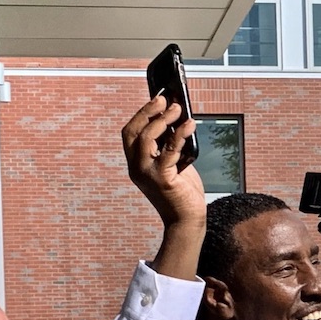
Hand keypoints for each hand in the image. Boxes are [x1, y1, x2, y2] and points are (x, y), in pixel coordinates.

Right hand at [121, 96, 204, 228]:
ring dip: (162, 120)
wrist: (187, 220)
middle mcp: (136, 168)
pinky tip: (190, 125)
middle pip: (134, 132)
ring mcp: (146, 174)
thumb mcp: (174, 165)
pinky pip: (169, 151)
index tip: (156, 100)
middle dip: (148, 112)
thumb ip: (171, 147)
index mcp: (136, 164)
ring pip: (146, 138)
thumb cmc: (182, 193)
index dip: (141, 114)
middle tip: (165, 99)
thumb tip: (178, 122)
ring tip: (178, 109)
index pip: (130, 133)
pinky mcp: (162, 180)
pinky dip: (179, 135)